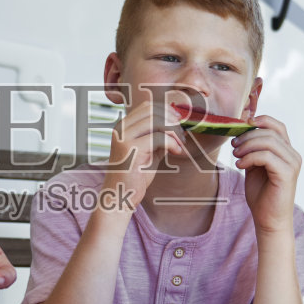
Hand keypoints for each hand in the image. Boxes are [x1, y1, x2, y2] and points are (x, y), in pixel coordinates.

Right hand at [104, 91, 187, 215]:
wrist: (121, 197)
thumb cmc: (136, 176)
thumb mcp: (150, 150)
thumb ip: (159, 135)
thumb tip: (177, 122)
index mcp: (123, 126)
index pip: (147, 106)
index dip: (167, 111)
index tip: (179, 124)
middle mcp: (120, 128)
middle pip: (152, 110)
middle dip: (172, 120)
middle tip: (182, 135)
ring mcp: (123, 138)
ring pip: (156, 121)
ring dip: (174, 131)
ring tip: (181, 144)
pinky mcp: (130, 149)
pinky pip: (159, 137)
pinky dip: (173, 143)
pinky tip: (177, 152)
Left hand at [232, 114, 300, 235]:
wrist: (268, 219)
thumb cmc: (261, 194)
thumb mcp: (254, 166)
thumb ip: (252, 149)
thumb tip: (242, 129)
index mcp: (287, 152)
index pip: (277, 126)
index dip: (260, 121)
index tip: (241, 126)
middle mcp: (293, 156)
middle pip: (270, 132)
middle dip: (248, 136)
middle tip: (233, 146)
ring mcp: (292, 164)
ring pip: (269, 142)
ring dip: (247, 146)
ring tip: (235, 156)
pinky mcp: (287, 174)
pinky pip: (267, 156)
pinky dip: (250, 157)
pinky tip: (240, 165)